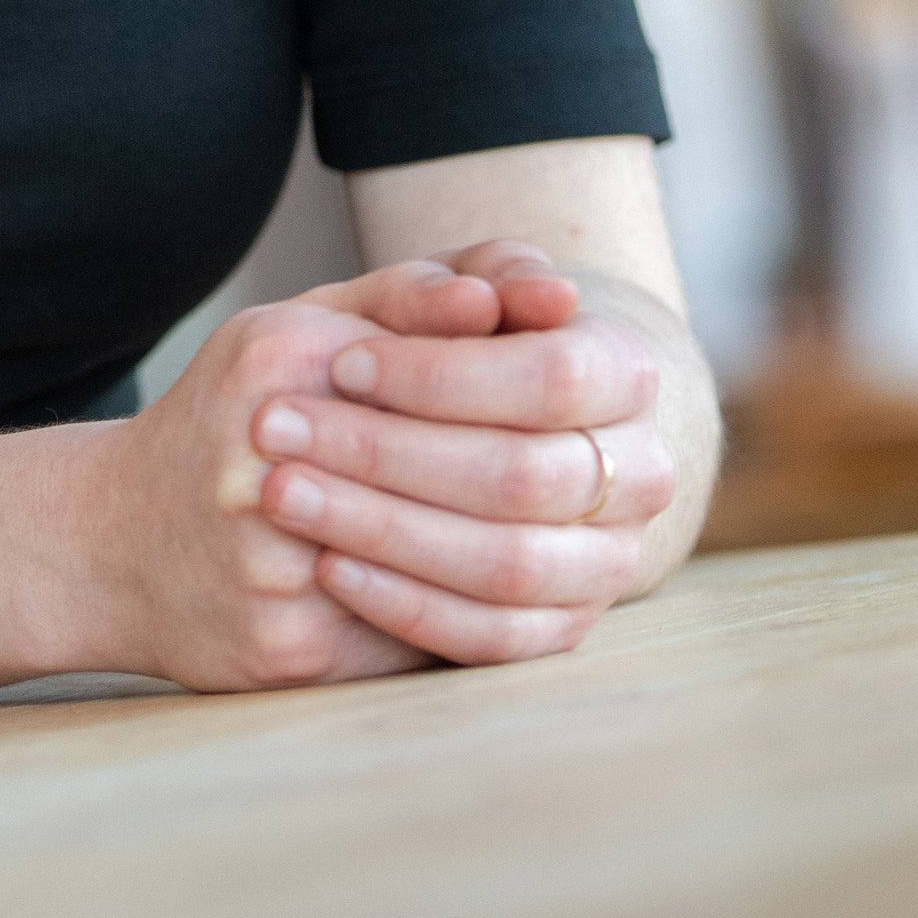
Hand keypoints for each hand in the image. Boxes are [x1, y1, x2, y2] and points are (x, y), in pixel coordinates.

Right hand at [89, 259, 554, 693]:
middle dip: (559, 470)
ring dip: (542, 547)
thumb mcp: (302, 327)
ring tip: (572, 525)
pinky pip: (432, 645)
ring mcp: (277, 564)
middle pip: (493, 474)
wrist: (110, 540)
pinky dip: (490, 616)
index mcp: (284, 358)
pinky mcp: (291, 653)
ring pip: (477, 570)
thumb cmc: (232, 419)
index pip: (462, 364)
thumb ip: (416, 294)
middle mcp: (271, 455)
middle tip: (603, 463)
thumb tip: (543, 290)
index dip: (541, 376)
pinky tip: (515, 591)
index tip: (581, 385)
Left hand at [245, 240, 675, 668]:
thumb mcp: (421, 301)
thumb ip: (456, 280)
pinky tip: (330, 566)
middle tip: (277, 429)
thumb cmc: (424, 351)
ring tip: (284, 493)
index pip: (554, 376)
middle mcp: (639, 472)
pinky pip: (493, 638)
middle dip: (388, 452)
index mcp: (623, 372)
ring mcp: (609, 562)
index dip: (444, 374)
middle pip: (524, 475)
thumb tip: (513, 292)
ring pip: (508, 562)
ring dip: (383, 530)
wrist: (440, 436)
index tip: (342, 360)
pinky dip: (406, 604)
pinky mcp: (564, 630)